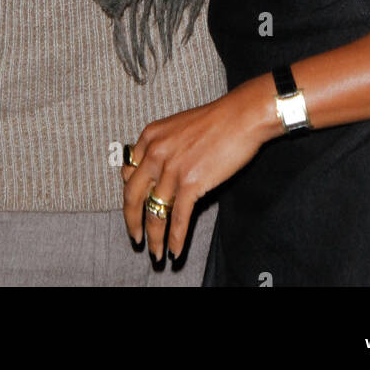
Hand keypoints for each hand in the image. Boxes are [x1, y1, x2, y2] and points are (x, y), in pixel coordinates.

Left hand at [121, 78, 274, 261]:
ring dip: (154, 237)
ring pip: (154, 212)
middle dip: (132, 221)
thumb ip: (162, 148)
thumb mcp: (177, 127)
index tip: (133, 208)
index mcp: (150, 136)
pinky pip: (178, 218)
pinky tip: (174, 251)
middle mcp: (155, 152)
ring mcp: (171, 168)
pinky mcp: (191, 182)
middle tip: (135, 237)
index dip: (130, 194)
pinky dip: (175, 238)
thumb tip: (156, 173)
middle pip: (132, 195)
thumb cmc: (215, 120)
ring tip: (156, 253)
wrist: (241, 117)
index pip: (128, 172)